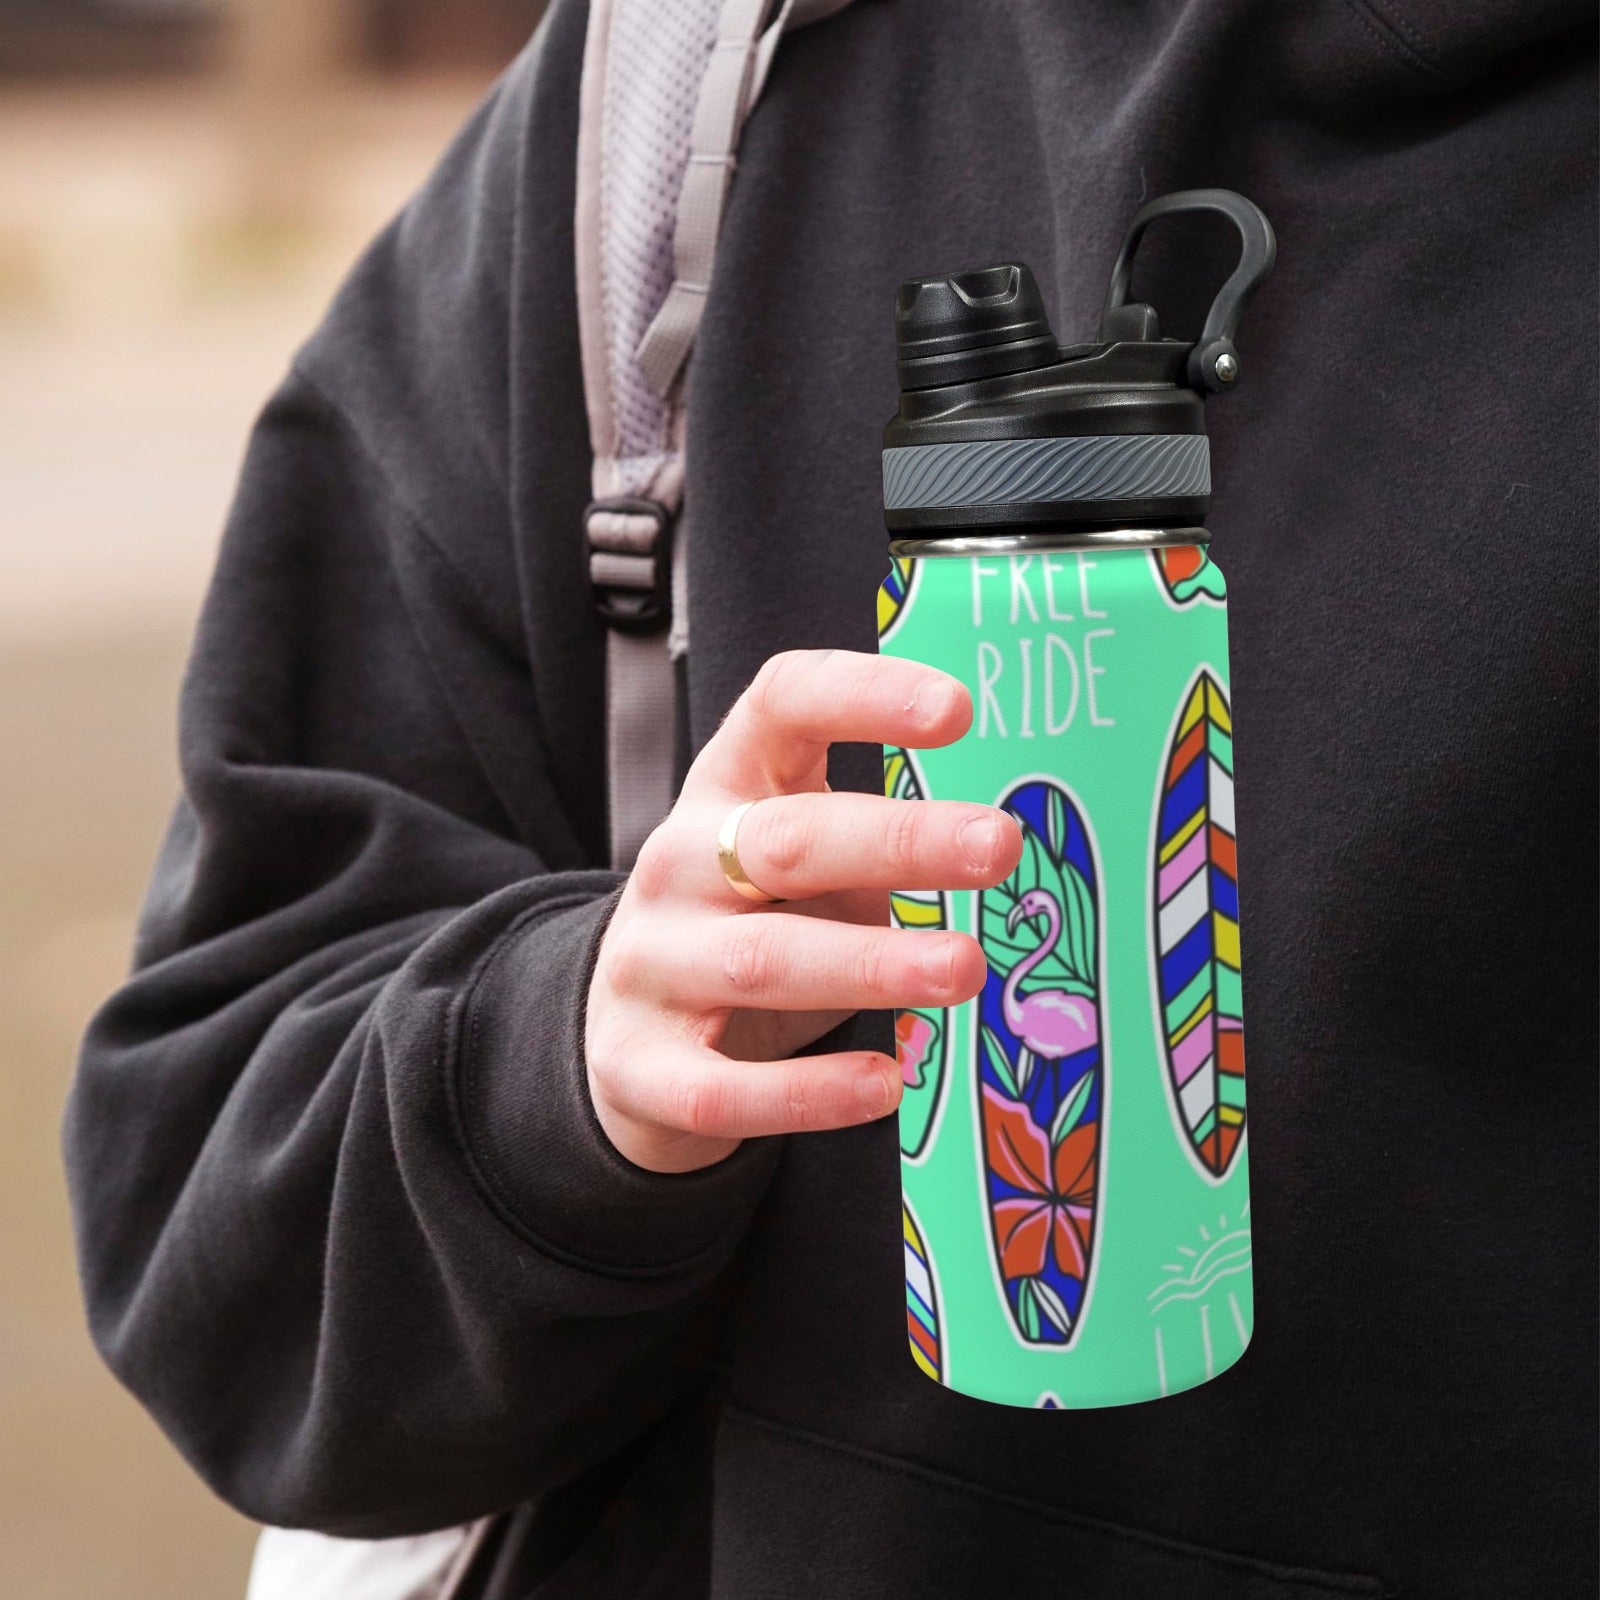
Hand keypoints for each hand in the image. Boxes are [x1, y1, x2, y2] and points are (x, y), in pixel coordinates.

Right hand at [584, 649, 1022, 1173]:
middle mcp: (681, 863)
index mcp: (727, 787)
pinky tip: (886, 1082)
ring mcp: (651, 963)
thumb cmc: (750, 927)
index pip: (782, 707)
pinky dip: (809, 1089)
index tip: (957, 709)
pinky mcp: (640, 1067)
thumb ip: (874, 850)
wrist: (624, 1037)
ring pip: (763, 960)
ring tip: (965, 968)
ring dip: (871, 964)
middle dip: (898, 840)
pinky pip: (724, 1086)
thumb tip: (996, 852)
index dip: (864, 697)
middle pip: (786, 838)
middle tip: (998, 845)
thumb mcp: (799, 863)